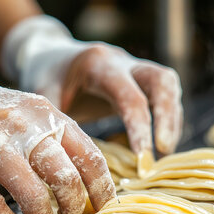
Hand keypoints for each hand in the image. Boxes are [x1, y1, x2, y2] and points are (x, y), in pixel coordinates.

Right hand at [0, 56, 115, 213]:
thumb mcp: (31, 113)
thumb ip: (58, 137)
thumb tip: (90, 178)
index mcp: (46, 115)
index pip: (88, 155)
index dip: (101, 188)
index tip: (102, 208)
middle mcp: (23, 127)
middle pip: (64, 177)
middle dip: (73, 207)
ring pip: (32, 194)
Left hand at [2, 15, 183, 155]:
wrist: (49, 53)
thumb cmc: (46, 74)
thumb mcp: (42, 92)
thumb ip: (54, 119)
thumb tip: (64, 158)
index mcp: (98, 64)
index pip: (130, 97)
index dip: (141, 130)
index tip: (143, 159)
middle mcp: (122, 61)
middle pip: (162, 81)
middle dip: (168, 118)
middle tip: (164, 152)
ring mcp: (134, 68)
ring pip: (168, 86)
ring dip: (171, 119)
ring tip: (165, 152)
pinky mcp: (139, 79)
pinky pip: (163, 95)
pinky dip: (166, 118)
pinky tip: (159, 143)